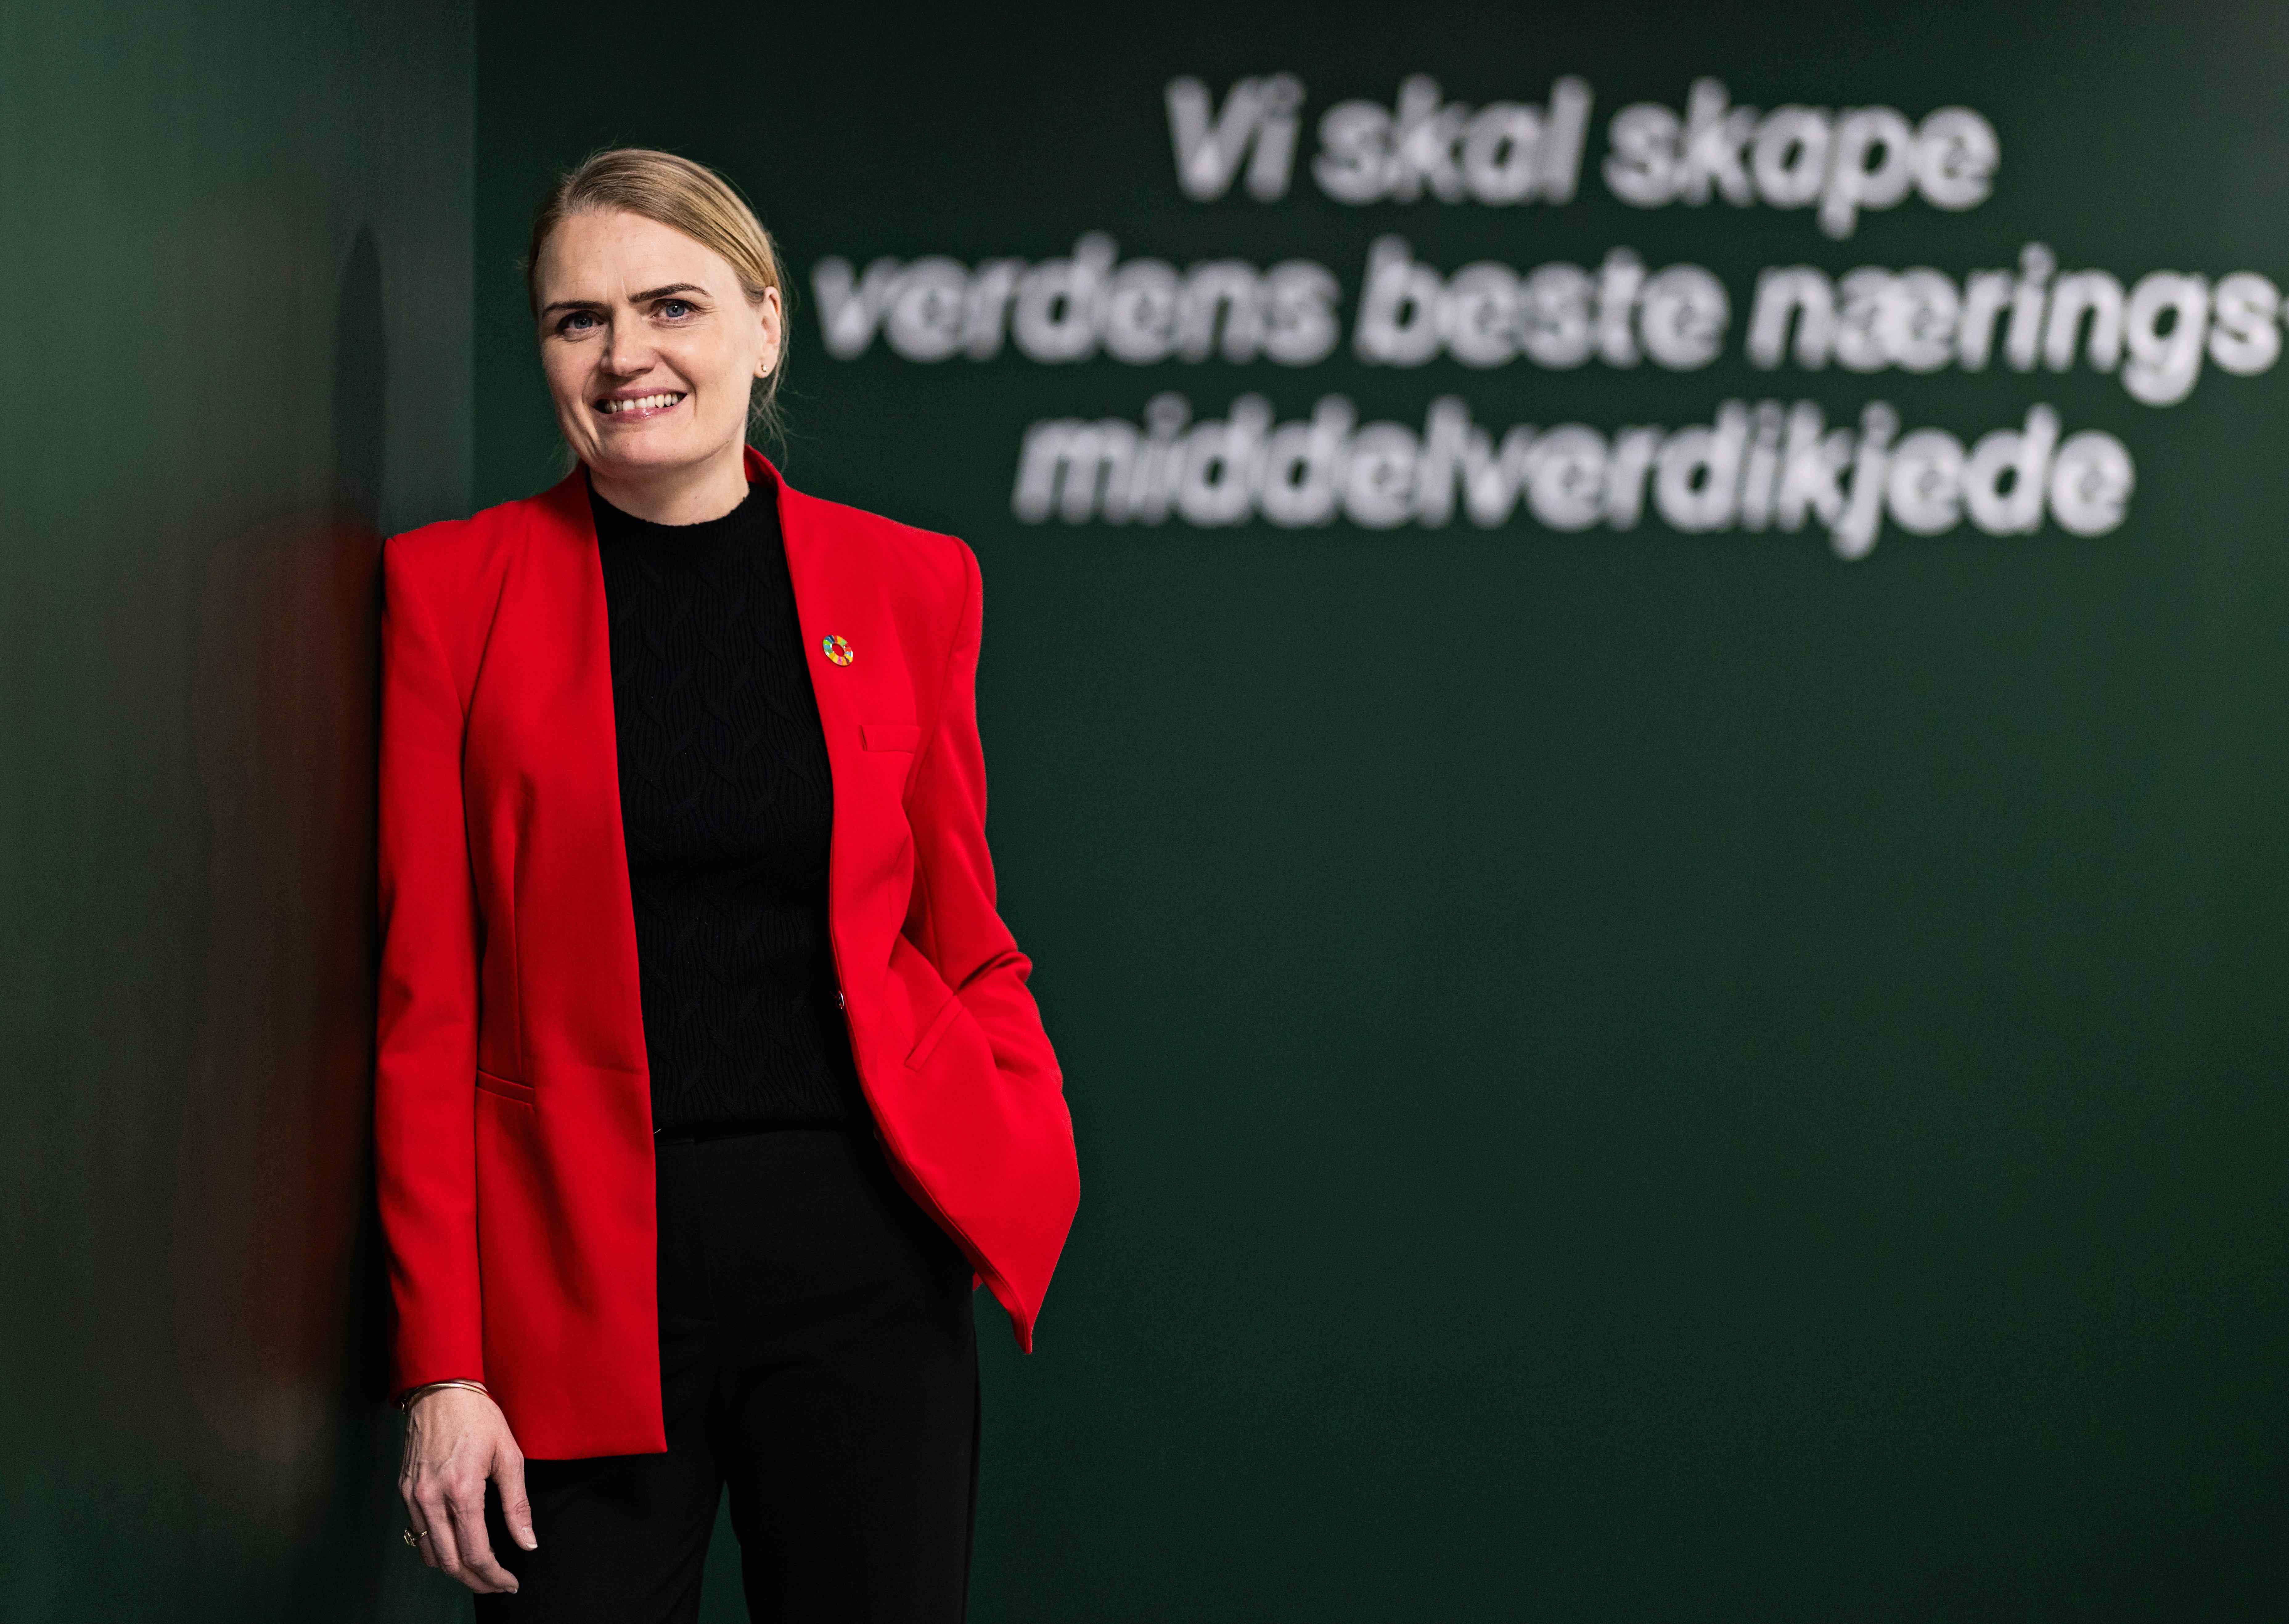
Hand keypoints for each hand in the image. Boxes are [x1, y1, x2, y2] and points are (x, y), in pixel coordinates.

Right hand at [397, 1385, 534, 1592]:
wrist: (441, 1391)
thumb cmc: (479, 1418)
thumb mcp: (509, 1456)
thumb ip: (518, 1505)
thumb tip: (528, 1542)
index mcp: (462, 1490)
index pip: (475, 1552)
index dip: (493, 1576)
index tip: (509, 1582)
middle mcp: (431, 1498)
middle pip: (450, 1562)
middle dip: (475, 1581)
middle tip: (497, 1584)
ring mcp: (413, 1496)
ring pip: (430, 1554)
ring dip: (455, 1569)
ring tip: (480, 1570)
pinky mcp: (404, 1492)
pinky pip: (418, 1534)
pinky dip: (437, 1549)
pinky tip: (457, 1545)